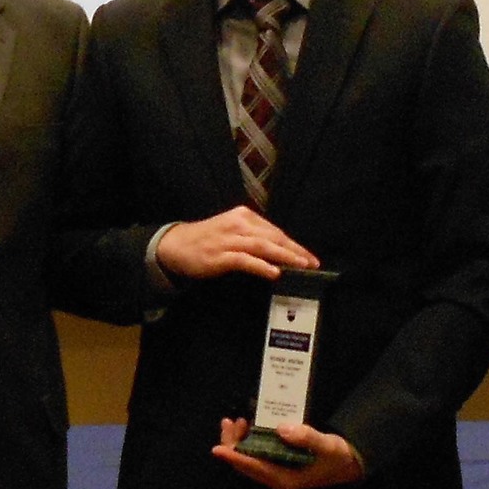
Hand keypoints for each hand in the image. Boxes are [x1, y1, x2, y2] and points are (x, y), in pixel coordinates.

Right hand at [155, 206, 319, 281]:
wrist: (176, 245)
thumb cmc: (207, 240)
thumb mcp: (233, 231)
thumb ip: (254, 238)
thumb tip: (280, 252)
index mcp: (244, 216)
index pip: (275, 231)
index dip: (294, 244)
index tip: (309, 256)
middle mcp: (239, 223)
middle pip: (273, 237)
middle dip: (295, 250)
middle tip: (312, 262)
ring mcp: (229, 239)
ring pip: (263, 246)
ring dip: (284, 256)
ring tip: (301, 265)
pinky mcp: (221, 254)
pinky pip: (245, 260)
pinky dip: (261, 266)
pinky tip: (274, 272)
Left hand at [211, 417, 366, 488]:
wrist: (347, 464)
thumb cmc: (336, 457)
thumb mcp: (326, 446)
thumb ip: (306, 437)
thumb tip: (281, 428)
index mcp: (283, 478)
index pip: (253, 467)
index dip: (234, 457)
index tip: (217, 448)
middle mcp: (275, 477)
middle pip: (244, 464)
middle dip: (232, 444)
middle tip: (228, 422)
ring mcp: (275, 471)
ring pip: (248, 459)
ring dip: (238, 441)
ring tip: (234, 421)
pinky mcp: (277, 464)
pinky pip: (256, 454)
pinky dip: (249, 441)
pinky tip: (249, 426)